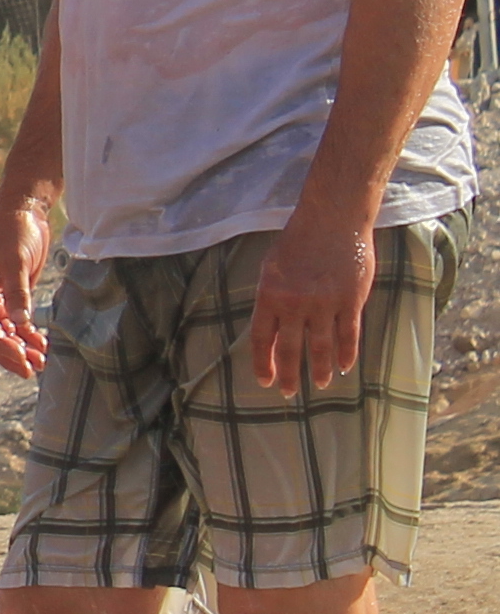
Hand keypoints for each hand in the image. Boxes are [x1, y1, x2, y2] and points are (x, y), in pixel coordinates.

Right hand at [0, 197, 54, 379]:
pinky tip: (42, 345)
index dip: (1, 346)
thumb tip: (20, 324)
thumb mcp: (14, 262)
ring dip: (21, 347)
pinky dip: (29, 335)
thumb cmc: (13, 233)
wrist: (24, 213)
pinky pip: (17, 323)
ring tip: (40, 363)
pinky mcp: (12, 296)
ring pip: (5, 332)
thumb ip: (17, 294)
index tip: (20, 359)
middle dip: (10, 353)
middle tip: (30, 370)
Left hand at [246, 202, 378, 396]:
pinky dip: (346, 354)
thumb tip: (273, 331)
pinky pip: (348, 335)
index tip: (265, 380)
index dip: (264, 363)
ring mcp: (324, 303)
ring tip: (320, 384)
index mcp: (270, 295)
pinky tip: (343, 367)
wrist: (332, 220)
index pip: (262, 339)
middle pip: (291, 349)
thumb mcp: (271, 269)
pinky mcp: (350, 301)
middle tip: (289, 393)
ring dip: (320, 370)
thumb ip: (272, 299)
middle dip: (290, 375)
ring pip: (321, 347)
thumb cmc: (297, 242)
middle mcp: (295, 304)